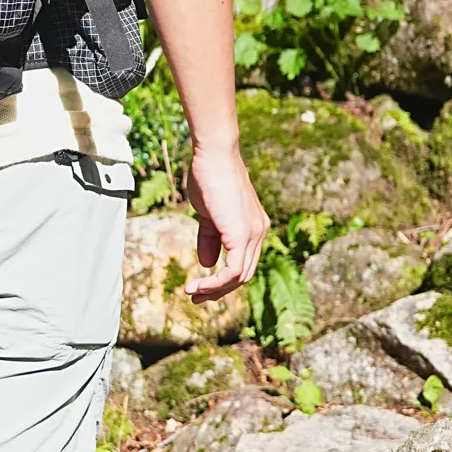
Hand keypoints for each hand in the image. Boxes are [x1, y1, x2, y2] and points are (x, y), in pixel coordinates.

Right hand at [183, 143, 268, 300]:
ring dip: (214, 290)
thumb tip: (206, 264)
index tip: (199, 285)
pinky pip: (232, 272)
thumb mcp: (208, 213)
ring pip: (239, 277)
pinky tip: (197, 284)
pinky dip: (215, 283)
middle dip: (218, 290)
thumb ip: (210, 238)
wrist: (214, 155)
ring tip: (191, 292)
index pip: (243, 262)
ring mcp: (254, 234)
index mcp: (254, 227)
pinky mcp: (242, 236)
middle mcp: (259, 232)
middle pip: (243, 275)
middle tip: (194, 296)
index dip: (222, 279)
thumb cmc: (209, 177)